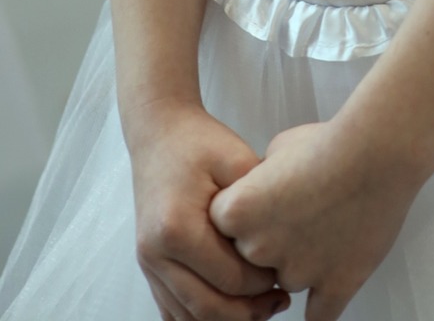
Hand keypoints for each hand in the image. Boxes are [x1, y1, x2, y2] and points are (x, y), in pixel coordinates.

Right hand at [129, 100, 290, 320]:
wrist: (160, 131)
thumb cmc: (199, 142)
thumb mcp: (237, 160)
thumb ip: (257, 204)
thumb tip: (283, 247)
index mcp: (177, 228)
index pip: (229, 279)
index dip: (263, 283)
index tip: (286, 271)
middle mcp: (155, 254)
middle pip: (208, 309)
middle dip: (249, 312)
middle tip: (280, 300)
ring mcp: (148, 264)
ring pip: (190, 317)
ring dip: (228, 319)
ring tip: (263, 306)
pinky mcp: (149, 266)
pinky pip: (174, 310)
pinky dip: (203, 316)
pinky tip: (232, 307)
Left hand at [210, 118, 422, 320]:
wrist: (378, 152)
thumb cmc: (331, 143)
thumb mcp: (277, 148)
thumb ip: (258, 180)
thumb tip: (260, 193)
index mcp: (238, 212)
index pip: (221, 227)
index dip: (243, 213)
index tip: (258, 203)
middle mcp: (260, 248)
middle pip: (250, 258)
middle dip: (268, 240)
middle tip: (293, 213)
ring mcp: (298, 272)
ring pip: (285, 282)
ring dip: (299, 263)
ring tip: (322, 227)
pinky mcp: (335, 285)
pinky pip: (318, 316)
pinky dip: (319, 307)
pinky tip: (321, 295)